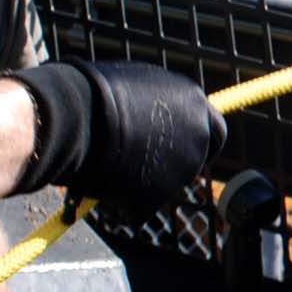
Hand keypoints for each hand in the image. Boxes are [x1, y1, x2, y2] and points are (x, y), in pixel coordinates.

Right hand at [10, 58, 225, 211]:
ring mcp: (180, 169)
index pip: (216, 130)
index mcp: (195, 103)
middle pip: (194, 160)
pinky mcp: (157, 197)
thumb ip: (156, 105)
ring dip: (140, 179)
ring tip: (105, 158)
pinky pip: (137, 205)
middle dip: (173, 166)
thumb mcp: (135, 86)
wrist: (76, 116)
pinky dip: (120, 200)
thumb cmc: (93, 90)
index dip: (199, 141)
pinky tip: (99, 178)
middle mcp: (197, 136)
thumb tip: (152, 117)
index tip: (187, 149)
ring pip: (161, 183)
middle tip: (143, 166)